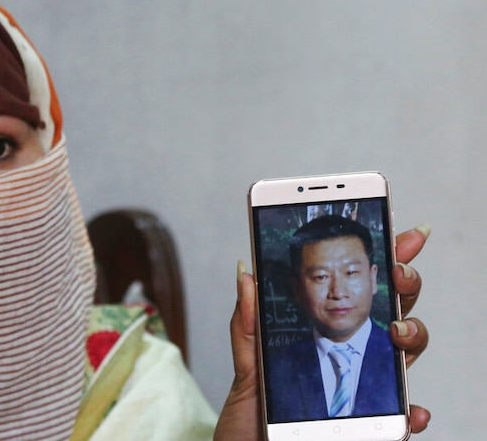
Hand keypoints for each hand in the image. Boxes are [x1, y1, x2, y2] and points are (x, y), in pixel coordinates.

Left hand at [213, 225, 431, 439]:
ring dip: (412, 338)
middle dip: (405, 287)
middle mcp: (351, 363)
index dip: (386, 264)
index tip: (399, 235)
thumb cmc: (250, 418)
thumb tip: (245, 271)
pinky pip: (398, 422)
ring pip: (404, 360)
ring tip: (398, 331)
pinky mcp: (367, 429)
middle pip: (393, 316)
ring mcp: (363, 395)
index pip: (361, 295)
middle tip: (397, 273)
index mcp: (326, 339)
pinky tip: (408, 410)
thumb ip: (248, 322)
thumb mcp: (247, 366)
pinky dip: (409, 416)